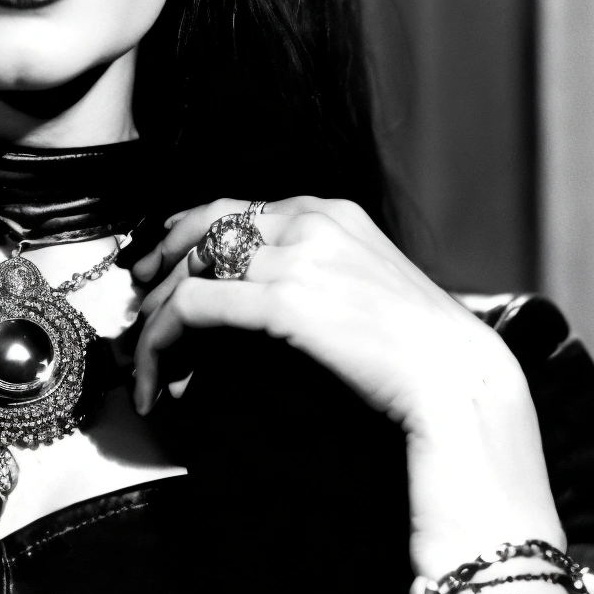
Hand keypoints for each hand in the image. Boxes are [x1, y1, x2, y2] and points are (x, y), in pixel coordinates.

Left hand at [130, 197, 566, 582]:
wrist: (460, 384)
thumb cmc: (421, 358)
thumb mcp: (366, 296)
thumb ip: (317, 281)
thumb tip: (263, 303)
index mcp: (332, 212)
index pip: (234, 209)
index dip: (182, 238)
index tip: (157, 270)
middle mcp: (310, 220)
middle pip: (202, 231)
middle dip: (156, 269)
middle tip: (134, 308)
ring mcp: (297, 256)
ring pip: (188, 271)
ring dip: (153, 321)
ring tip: (144, 364)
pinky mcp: (284, 300)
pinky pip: (191, 310)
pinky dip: (160, 347)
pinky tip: (157, 384)